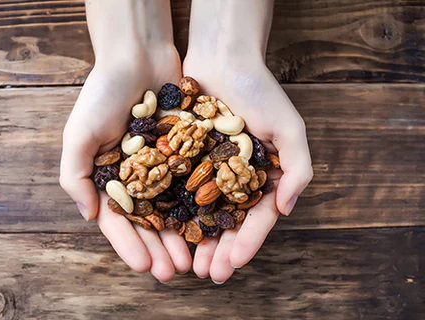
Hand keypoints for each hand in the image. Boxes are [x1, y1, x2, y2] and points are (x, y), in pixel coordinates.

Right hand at [60, 0, 191, 282]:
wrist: (138, 55)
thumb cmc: (103, 93)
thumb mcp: (78, 133)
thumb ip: (74, 176)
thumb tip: (89, 215)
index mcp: (109, 176)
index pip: (119, 220)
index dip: (130, 245)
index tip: (144, 267)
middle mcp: (137, 175)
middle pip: (149, 220)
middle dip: (159, 247)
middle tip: (174, 271)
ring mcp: (162, 164)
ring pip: (174, 206)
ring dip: (182, 233)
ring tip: (194, 258)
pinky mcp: (186, 150)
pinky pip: (194, 181)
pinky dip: (200, 203)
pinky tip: (211, 222)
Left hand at [183, 55, 312, 283]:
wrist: (222, 57)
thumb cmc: (260, 90)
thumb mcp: (289, 128)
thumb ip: (297, 168)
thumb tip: (288, 209)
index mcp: (262, 176)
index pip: (257, 218)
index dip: (248, 243)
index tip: (233, 264)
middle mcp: (234, 177)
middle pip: (227, 222)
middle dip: (219, 250)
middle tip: (206, 274)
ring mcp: (208, 169)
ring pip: (200, 212)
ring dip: (195, 240)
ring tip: (185, 264)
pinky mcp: (184, 157)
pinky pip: (177, 188)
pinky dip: (173, 211)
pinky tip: (165, 231)